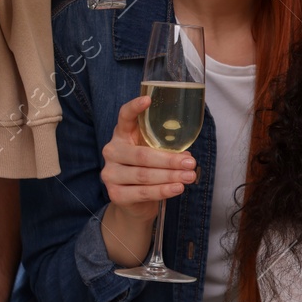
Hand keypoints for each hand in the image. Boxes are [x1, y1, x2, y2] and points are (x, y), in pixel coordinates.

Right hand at [100, 95, 196, 265]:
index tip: (148, 100)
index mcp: (122, 134)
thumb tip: (187, 156)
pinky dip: (163, 190)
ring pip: (143, 175)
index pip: (124, 116)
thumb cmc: (148, 169)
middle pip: (142, 155)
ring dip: (170, 176)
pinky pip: (143, 192)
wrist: (134, 202)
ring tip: (189, 176)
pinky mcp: (115, 194)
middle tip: (191, 163)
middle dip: (169, 160)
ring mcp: (110, 174)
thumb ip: (167, 150)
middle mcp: (112, 151)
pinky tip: (178, 188)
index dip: (134, 108)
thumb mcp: (155, 153)